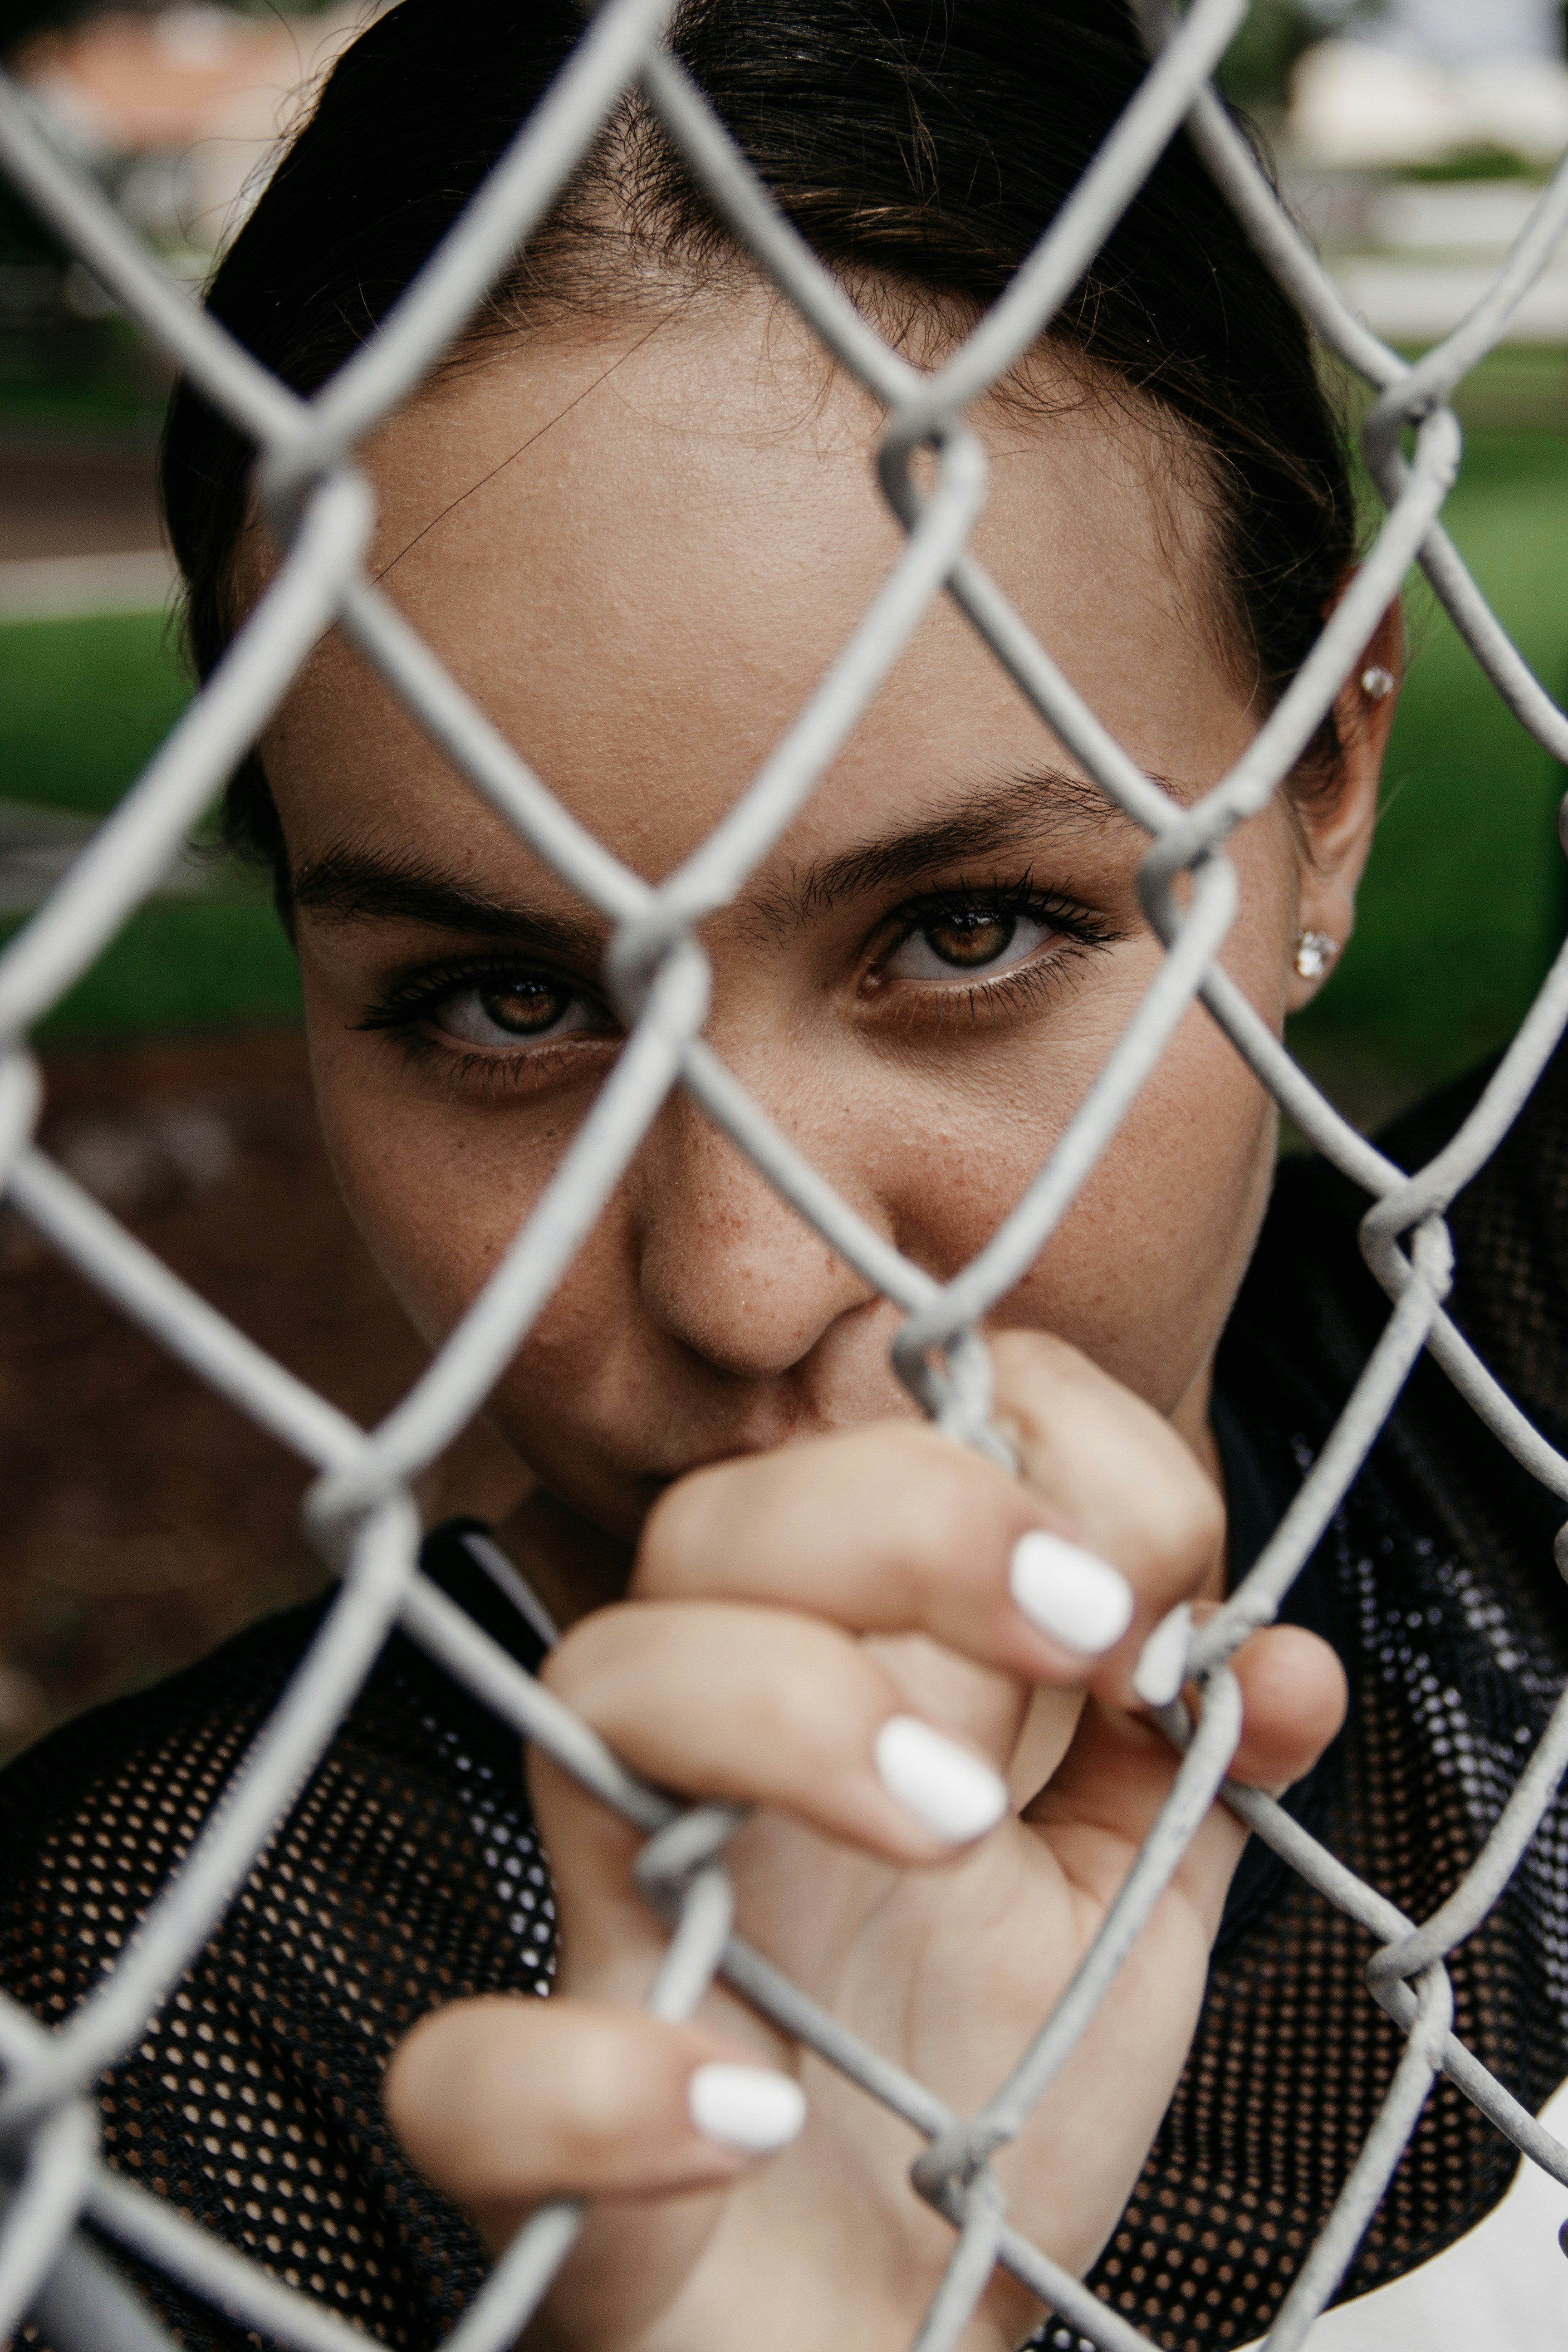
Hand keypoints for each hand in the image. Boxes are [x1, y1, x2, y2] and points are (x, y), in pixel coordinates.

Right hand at [385, 1332, 1345, 2350]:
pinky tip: (745, 2115)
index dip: (1007, 1440)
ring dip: (781, 1714)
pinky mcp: (549, 2137)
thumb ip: (1189, 1770)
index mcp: (849, 1683)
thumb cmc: (988, 2100)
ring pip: (595, 1693)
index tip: (1136, 1577)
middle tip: (1078, 1626)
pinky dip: (600, 2080)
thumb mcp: (1123, 1906)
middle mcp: (720, 1771)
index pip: (857, 1440)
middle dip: (903, 1516)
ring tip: (952, 1826)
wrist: (888, 2337)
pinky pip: (474, 2067)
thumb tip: (1292, 1666)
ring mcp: (628, 1933)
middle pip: (713, 1524)